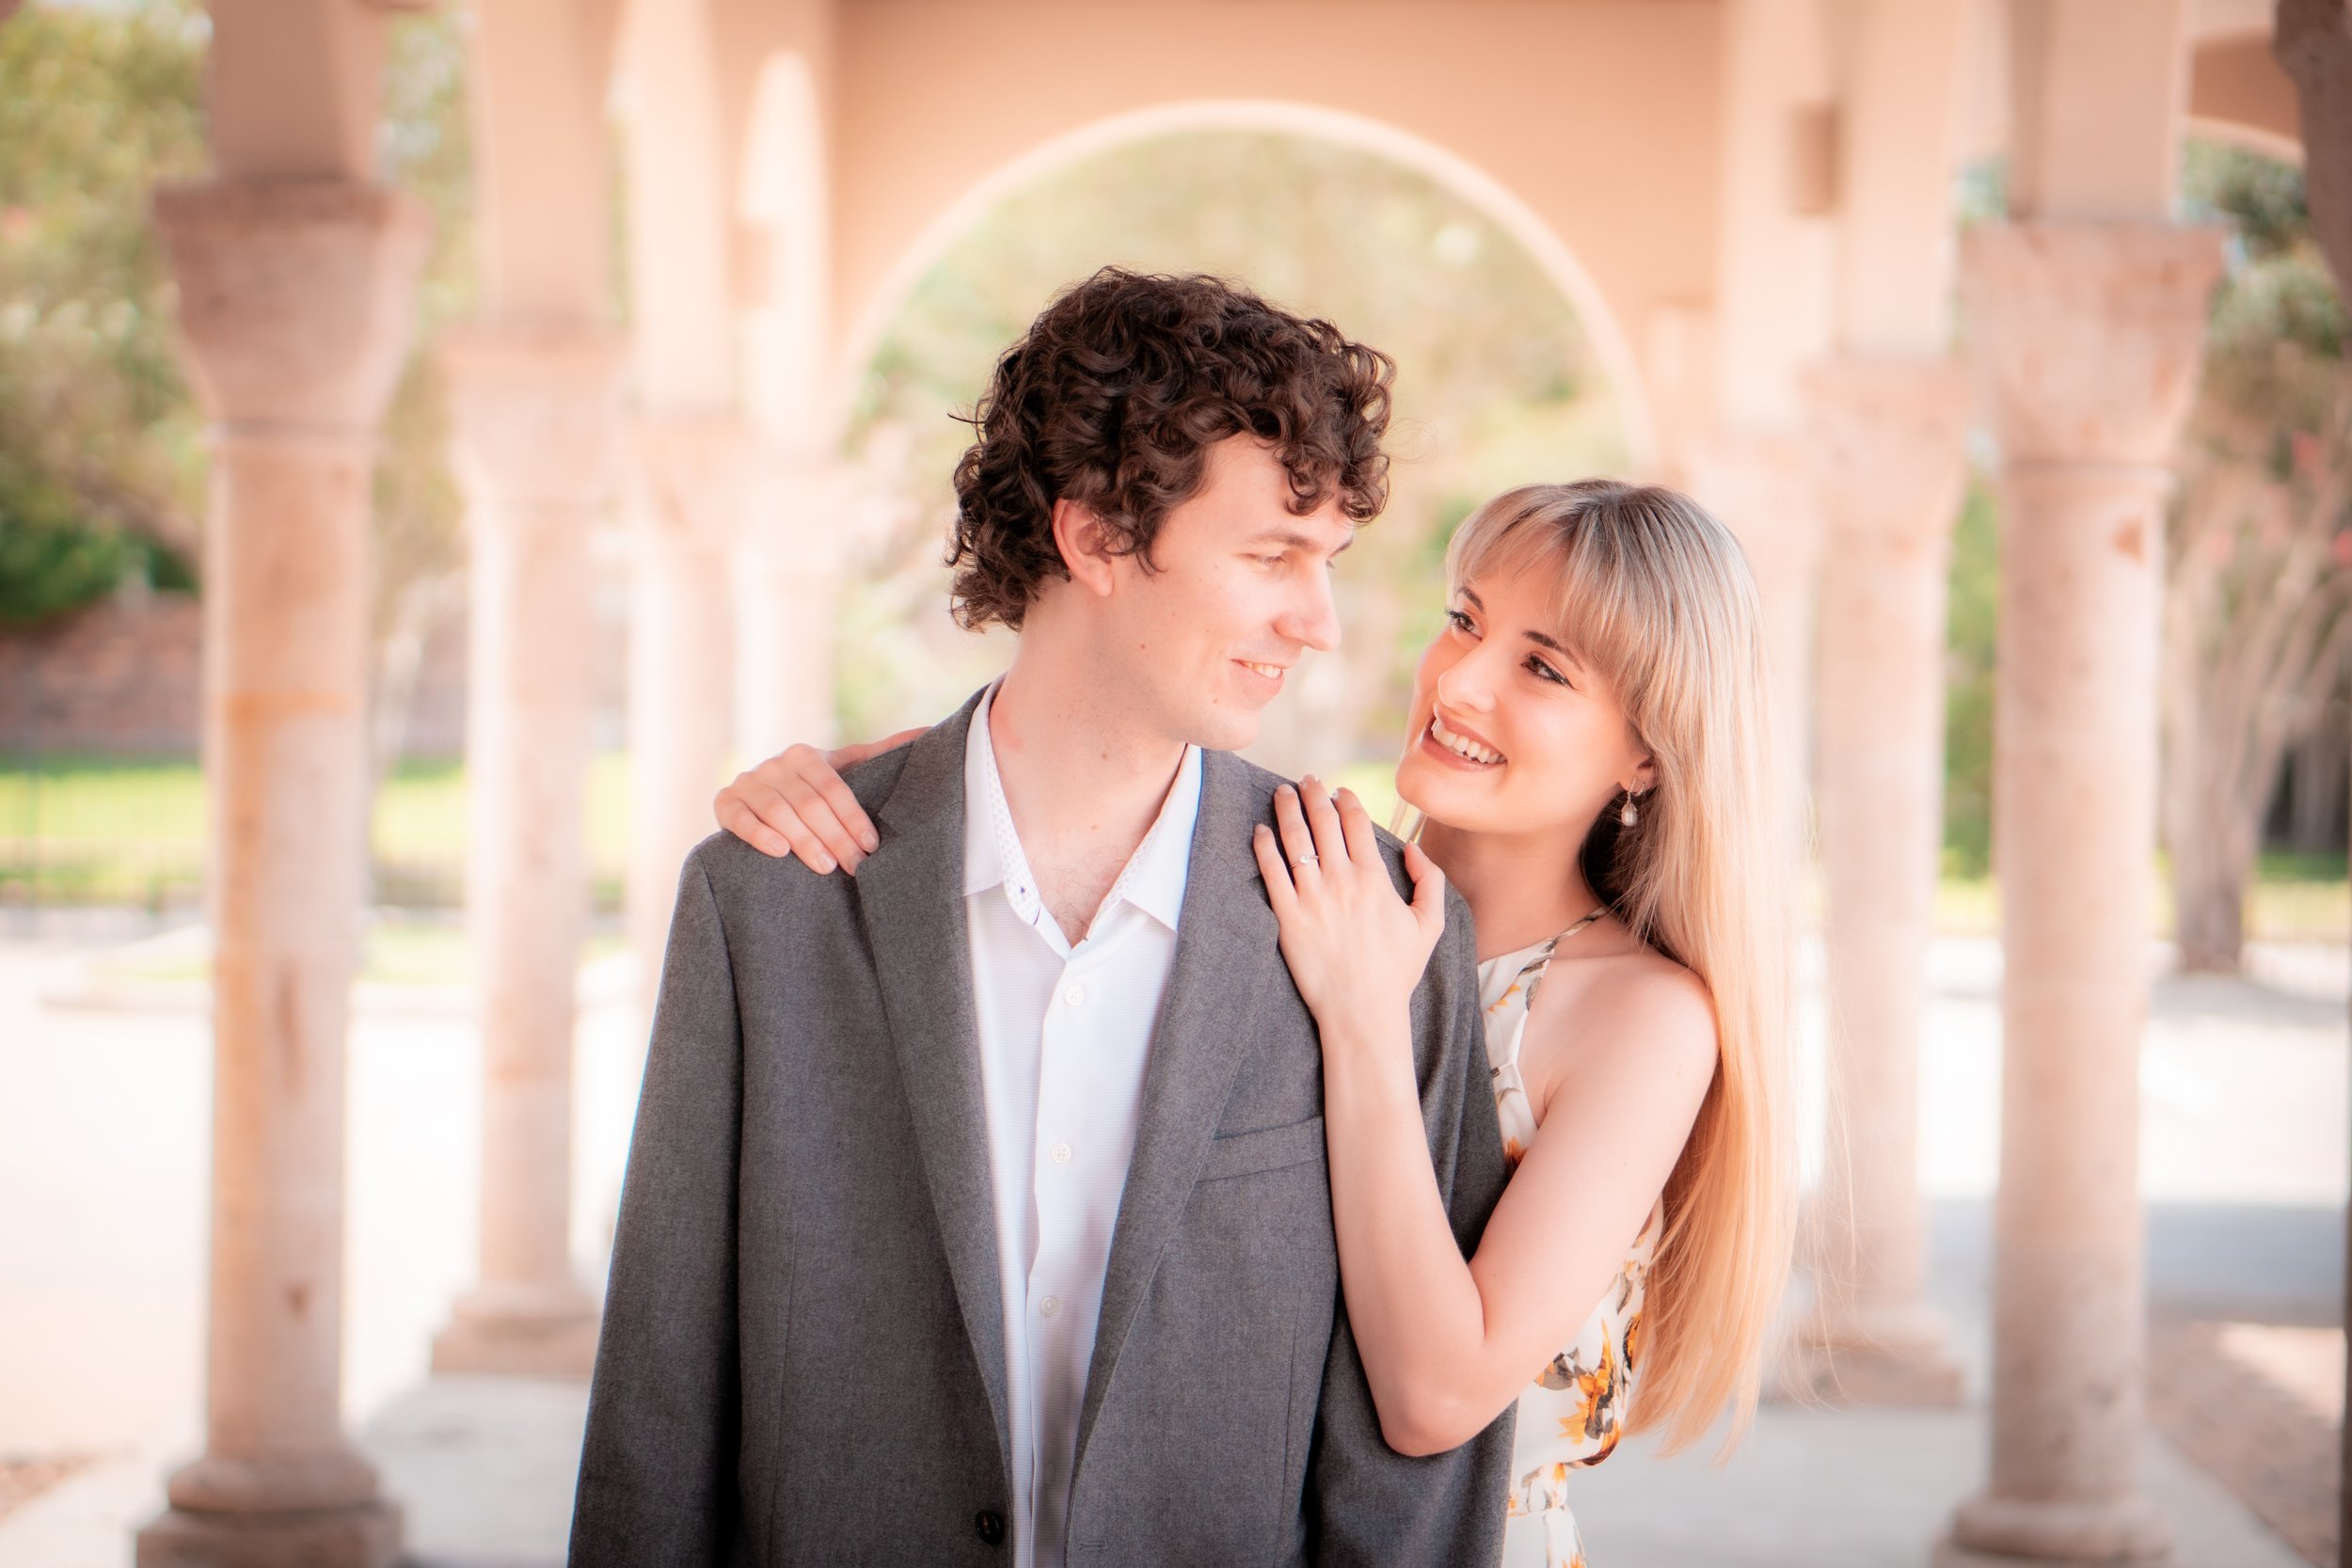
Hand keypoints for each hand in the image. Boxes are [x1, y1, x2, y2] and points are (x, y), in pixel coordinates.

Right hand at [712, 728, 921, 872]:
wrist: (755, 801)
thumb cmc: (809, 789)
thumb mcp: (842, 770)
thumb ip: (879, 755)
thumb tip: (929, 732)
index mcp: (804, 755)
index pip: (833, 786)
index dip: (853, 816)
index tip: (871, 845)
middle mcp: (774, 764)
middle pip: (809, 803)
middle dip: (835, 836)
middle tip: (856, 865)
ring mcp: (747, 783)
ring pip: (779, 812)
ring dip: (804, 840)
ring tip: (826, 867)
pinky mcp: (724, 804)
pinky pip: (740, 819)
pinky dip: (759, 834)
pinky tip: (780, 852)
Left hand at [1251, 777, 1447, 1040]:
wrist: (1362, 1012)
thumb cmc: (1396, 972)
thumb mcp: (1431, 925)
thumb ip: (1430, 881)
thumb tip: (1412, 849)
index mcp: (1375, 879)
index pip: (1356, 823)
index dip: (1346, 800)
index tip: (1340, 791)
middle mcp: (1342, 882)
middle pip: (1323, 822)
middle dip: (1314, 793)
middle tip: (1307, 780)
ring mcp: (1312, 899)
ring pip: (1294, 840)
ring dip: (1287, 809)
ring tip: (1282, 793)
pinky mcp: (1288, 918)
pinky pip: (1271, 872)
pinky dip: (1263, 846)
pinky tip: (1260, 830)